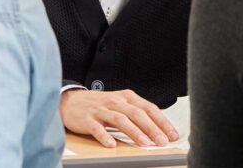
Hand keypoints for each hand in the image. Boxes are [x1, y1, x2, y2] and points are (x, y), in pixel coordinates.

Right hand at [60, 88, 177, 148]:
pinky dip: (105, 136)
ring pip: (121, 120)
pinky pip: (97, 128)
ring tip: (144, 144)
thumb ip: (136, 113)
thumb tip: (157, 127)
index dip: (162, 121)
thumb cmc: (99, 104)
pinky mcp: (87, 119)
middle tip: (162, 141)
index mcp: (127, 97)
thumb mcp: (120, 104)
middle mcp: (116, 101)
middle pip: (137, 114)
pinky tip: (112, 145)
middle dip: (152, 128)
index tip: (172, 134)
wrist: (70, 100)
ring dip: (134, 132)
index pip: (149, 108)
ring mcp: (101, 110)